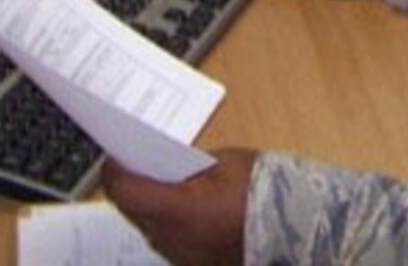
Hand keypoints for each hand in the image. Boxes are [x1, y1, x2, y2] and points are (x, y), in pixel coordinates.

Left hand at [103, 148, 255, 265]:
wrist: (293, 229)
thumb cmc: (260, 191)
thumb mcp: (223, 163)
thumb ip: (187, 165)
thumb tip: (165, 165)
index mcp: (179, 210)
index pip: (125, 191)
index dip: (114, 169)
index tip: (116, 153)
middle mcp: (173, 239)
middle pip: (131, 210)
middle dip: (130, 184)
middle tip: (137, 160)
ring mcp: (181, 256)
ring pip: (146, 227)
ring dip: (146, 204)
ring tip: (159, 181)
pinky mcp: (191, 264)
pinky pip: (165, 239)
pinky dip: (165, 221)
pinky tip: (181, 205)